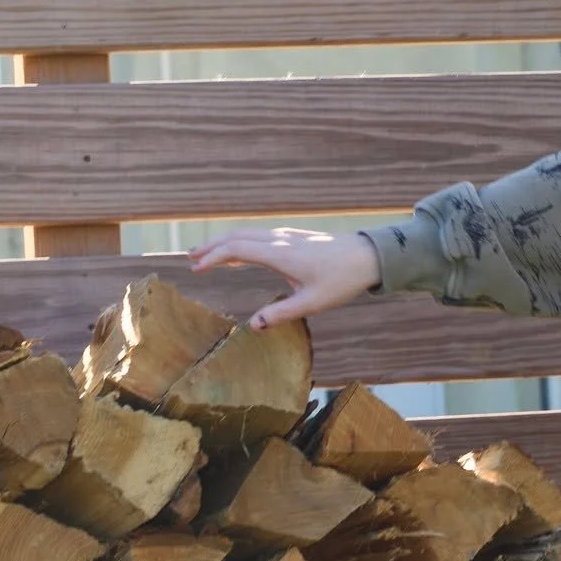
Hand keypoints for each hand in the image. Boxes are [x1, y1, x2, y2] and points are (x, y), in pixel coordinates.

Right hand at [188, 227, 382, 330]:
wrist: (369, 256)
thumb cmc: (342, 280)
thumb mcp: (312, 303)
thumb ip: (281, 314)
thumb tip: (252, 326)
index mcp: (279, 254)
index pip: (236, 250)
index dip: (213, 258)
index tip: (197, 269)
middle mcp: (279, 240)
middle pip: (237, 236)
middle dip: (212, 247)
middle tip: (191, 259)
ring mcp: (287, 236)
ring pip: (248, 234)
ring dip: (226, 243)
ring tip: (207, 256)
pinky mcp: (294, 237)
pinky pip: (260, 236)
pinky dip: (242, 243)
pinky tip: (239, 254)